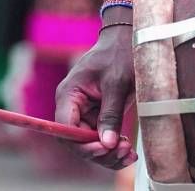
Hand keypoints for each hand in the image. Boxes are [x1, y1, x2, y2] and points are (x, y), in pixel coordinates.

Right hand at [56, 26, 137, 168]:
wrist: (128, 40)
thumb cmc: (119, 54)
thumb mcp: (117, 83)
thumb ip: (110, 114)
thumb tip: (107, 144)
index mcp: (69, 95)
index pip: (65, 129)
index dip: (82, 144)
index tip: (105, 148)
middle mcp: (72, 106)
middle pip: (76, 142)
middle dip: (99, 152)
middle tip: (124, 153)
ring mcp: (84, 113)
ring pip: (89, 144)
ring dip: (108, 155)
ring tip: (129, 155)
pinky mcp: (97, 116)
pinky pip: (100, 139)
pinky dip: (113, 149)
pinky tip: (128, 154)